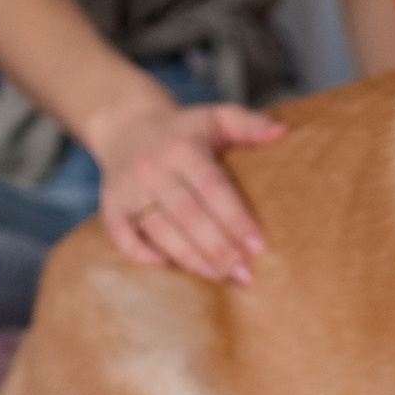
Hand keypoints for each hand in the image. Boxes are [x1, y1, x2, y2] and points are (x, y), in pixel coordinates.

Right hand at [88, 89, 286, 284]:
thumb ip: (250, 124)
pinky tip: (172, 269)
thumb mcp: (217, 117)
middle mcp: (153, 169)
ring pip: (160, 231)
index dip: (235, 219)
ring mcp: (129, 190)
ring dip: (191, 259)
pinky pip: (124, 238)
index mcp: (183, 148)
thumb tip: (283, 132)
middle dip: (218, 249)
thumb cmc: (183, 130)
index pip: (212, 188)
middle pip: (188, 216)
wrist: (127, 126)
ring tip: (221, 278)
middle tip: (246, 275)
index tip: (258, 247)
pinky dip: (145, 256)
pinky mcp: (111, 207)